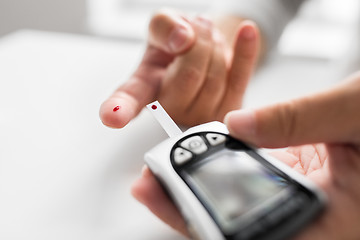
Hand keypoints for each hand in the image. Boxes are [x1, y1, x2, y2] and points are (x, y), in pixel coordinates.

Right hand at [100, 10, 259, 127]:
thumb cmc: (176, 43)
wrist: (204, 50)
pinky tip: (247, 32)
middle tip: (195, 31)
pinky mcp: (228, 109)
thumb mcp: (161, 26)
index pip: (129, 99)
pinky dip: (245, 51)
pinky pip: (241, 78)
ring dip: (216, 45)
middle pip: (190, 77)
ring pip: (216, 78)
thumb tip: (182, 39)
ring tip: (207, 40)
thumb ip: (163, 26)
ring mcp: (200, 114)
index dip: (119, 108)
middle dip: (199, 44)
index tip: (111, 116)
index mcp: (145, 88)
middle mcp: (170, 108)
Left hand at [132, 72, 359, 238]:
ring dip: (200, 185)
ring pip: (240, 201)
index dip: (209, 224)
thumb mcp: (353, 113)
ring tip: (163, 169)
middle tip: (151, 182)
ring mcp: (300, 196)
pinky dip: (223, 167)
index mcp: (335, 222)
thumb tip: (238, 126)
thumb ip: (299, 118)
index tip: (171, 200)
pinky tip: (199, 154)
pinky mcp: (294, 176)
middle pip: (240, 224)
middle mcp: (312, 217)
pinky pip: (250, 177)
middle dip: (191, 206)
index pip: (258, 235)